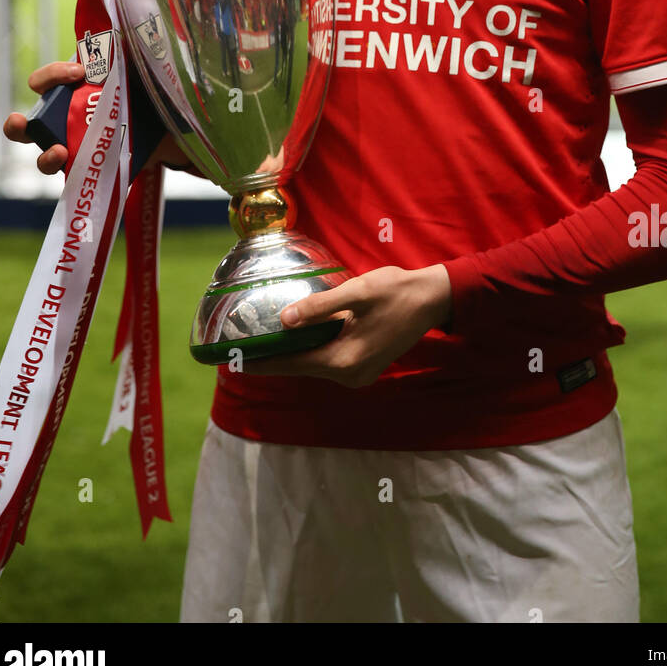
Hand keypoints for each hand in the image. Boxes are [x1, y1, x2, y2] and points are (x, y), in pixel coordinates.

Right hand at [3, 60, 192, 174]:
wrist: (172, 128)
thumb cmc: (145, 93)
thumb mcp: (135, 68)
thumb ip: (122, 51)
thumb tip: (119, 25)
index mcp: (69, 94)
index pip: (44, 82)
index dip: (53, 75)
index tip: (79, 72)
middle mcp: (64, 122)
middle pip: (24, 126)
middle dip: (16, 125)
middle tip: (23, 122)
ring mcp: (74, 148)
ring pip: (44, 157)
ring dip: (45, 157)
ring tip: (60, 152)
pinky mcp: (90, 170)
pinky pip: (73, 179)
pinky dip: (73, 178)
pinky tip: (82, 173)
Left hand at [242, 263, 452, 388]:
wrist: (432, 299)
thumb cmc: (395, 291)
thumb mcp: (356, 292)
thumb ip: (320, 308)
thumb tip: (284, 321)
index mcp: (345, 359)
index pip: (293, 363)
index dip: (263, 362)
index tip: (234, 362)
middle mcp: (350, 374)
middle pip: (301, 367)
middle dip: (273, 358)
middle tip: (243, 348)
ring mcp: (359, 374)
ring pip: (315, 365)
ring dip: (292, 354)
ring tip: (263, 342)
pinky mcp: (364, 367)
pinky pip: (329, 361)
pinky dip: (311, 351)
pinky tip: (297, 338)